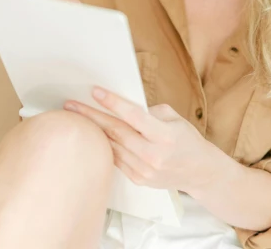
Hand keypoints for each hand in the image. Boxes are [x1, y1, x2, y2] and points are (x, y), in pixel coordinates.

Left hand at [63, 88, 215, 194]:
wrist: (199, 171)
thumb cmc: (187, 139)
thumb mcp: (175, 118)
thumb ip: (149, 112)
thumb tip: (125, 109)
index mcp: (164, 135)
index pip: (133, 116)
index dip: (113, 102)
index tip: (95, 91)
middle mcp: (153, 155)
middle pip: (116, 132)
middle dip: (91, 116)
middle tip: (71, 105)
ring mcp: (144, 170)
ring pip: (112, 147)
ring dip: (93, 132)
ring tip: (76, 119)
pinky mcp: (139, 179)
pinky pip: (116, 160)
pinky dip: (105, 146)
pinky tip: (94, 137)